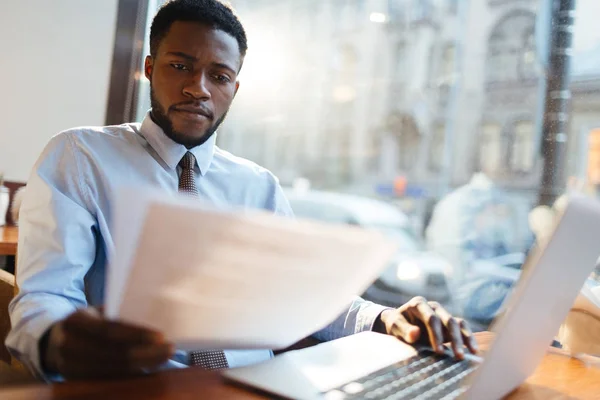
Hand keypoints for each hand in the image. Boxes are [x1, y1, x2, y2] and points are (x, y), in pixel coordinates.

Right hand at [42, 308, 174, 378]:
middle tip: (170, 349)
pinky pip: (109, 379)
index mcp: (75, 321)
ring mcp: (70, 366)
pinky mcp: (76, 380)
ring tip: (164, 358)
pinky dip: (132, 374)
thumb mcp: (96, 311)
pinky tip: (149, 368)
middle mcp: (69, 344)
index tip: (161, 336)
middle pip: (114, 353)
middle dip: (147, 353)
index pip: (110, 330)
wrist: (54, 341)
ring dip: (143, 365)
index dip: (136, 335)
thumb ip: (117, 313)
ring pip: (114, 369)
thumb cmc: (87, 321)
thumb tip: (155, 314)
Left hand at [375, 297, 477, 358]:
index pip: (431, 319)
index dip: (436, 335)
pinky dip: (468, 337)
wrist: (399, 323)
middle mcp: (433, 307)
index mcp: (418, 304)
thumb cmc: (396, 324)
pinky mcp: (448, 322)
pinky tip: (473, 349)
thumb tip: (415, 333)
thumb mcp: (394, 326)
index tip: (438, 351)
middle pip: (448, 320)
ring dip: (465, 338)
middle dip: (454, 338)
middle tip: (458, 356)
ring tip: (472, 352)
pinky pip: (462, 327)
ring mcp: (442, 313)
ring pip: (458, 323)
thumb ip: (403, 329)